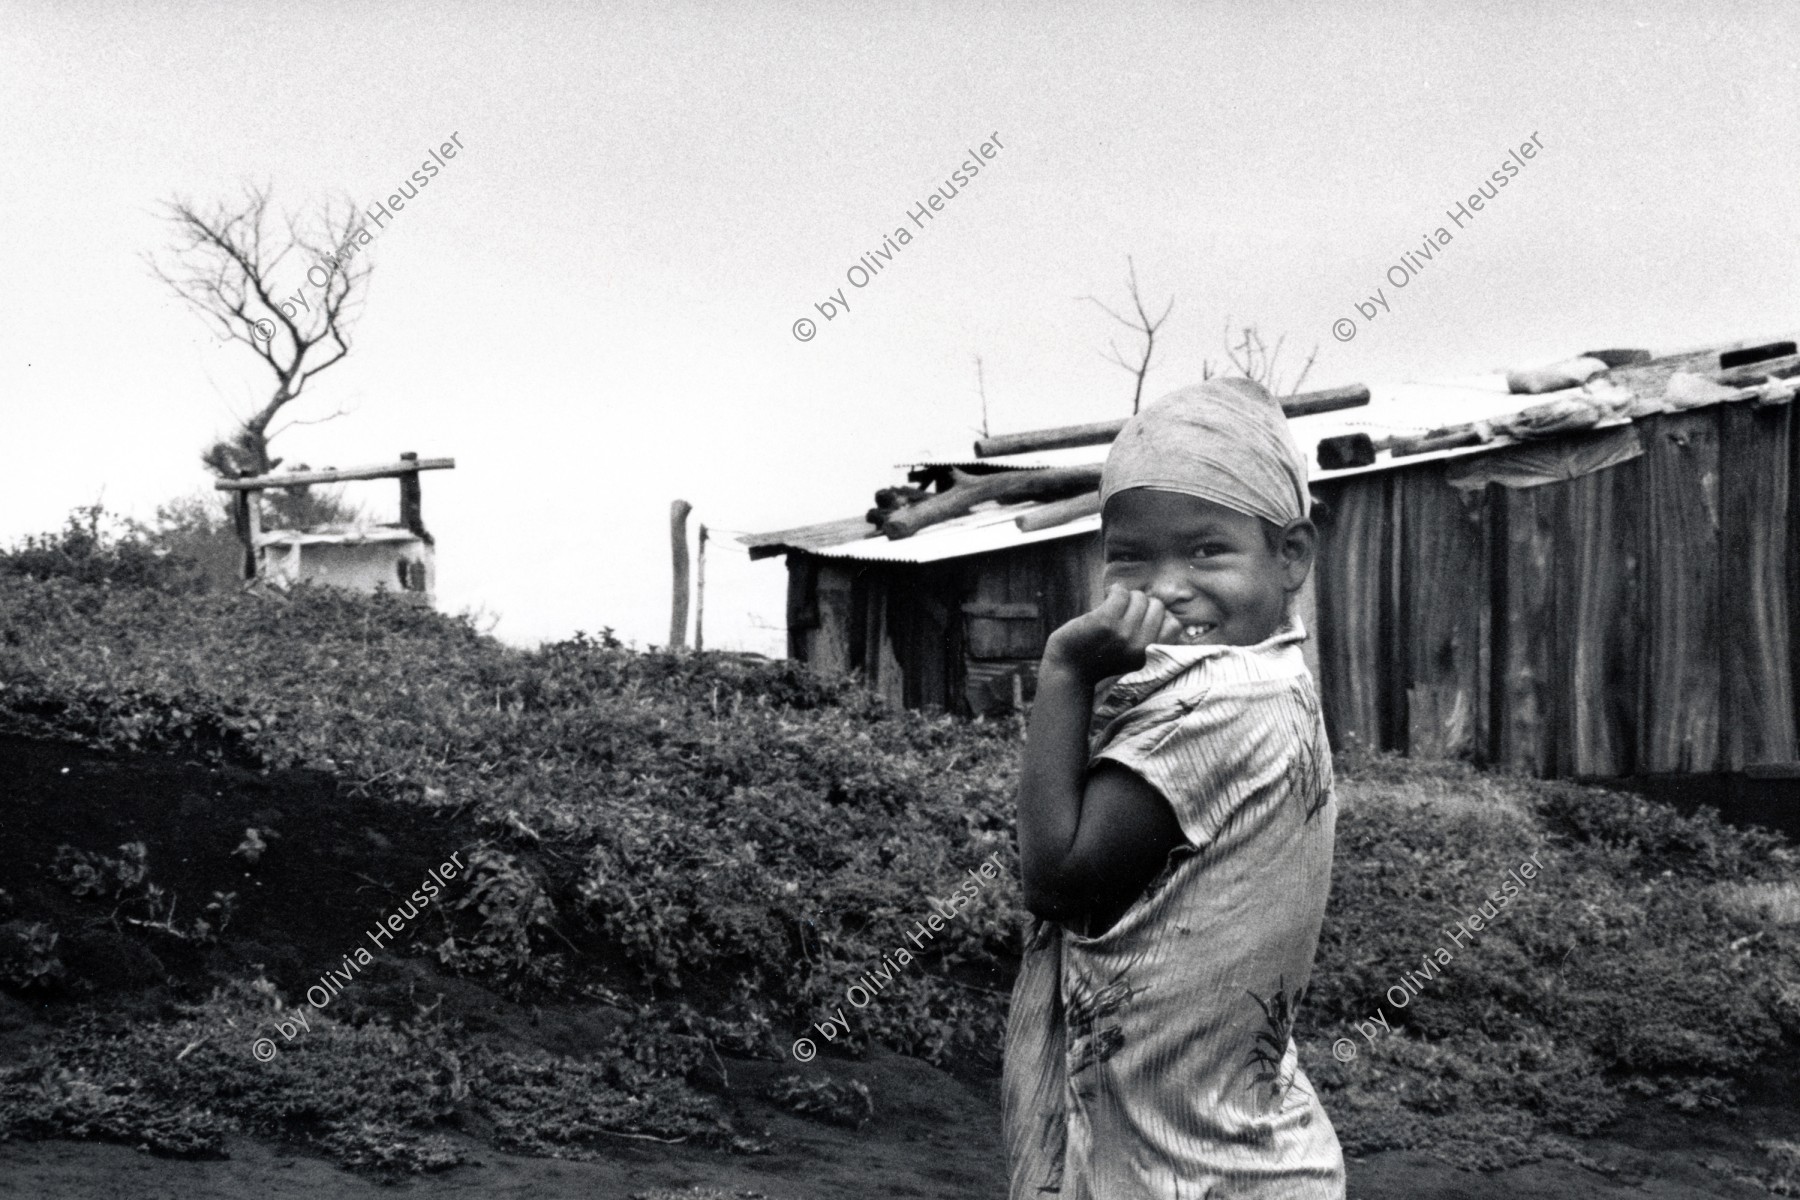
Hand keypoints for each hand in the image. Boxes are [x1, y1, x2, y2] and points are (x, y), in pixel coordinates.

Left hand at [1043, 586, 1181, 683]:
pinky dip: (1115, 591)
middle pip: (1158, 606)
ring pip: (1140, 597)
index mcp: (1150, 656)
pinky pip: (1121, 593)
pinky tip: (1108, 596)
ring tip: (1116, 604)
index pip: (1174, 625)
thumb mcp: (1132, 657)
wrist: (1069, 670)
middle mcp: (1140, 646)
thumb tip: (1160, 606)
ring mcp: (1123, 634)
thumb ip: (1148, 638)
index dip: (1160, 616)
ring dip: (1128, 596)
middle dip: (1143, 603)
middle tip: (1126, 608)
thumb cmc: (1100, 659)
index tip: (1144, 616)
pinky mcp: (1105, 622)